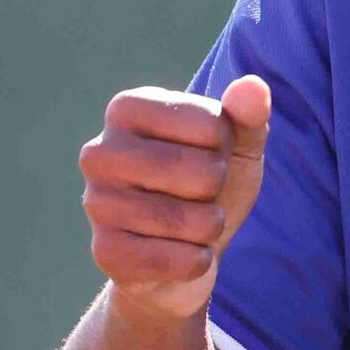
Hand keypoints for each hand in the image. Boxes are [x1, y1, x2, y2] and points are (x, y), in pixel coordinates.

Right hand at [78, 76, 270, 321]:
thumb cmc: (205, 187)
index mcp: (127, 108)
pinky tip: (180, 254)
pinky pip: (177, 260)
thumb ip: (247, 115)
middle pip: (200, 173)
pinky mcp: (106, 252)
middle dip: (216, 191)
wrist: (179, 257)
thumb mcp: (235, 147)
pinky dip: (195, 261)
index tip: (206, 156)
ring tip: (190, 226)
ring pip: (190, 220)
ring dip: (209, 228)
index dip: (225, 148)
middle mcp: (100, 151)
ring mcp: (96, 203)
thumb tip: (253, 87)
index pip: (212, 124)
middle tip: (198, 196)